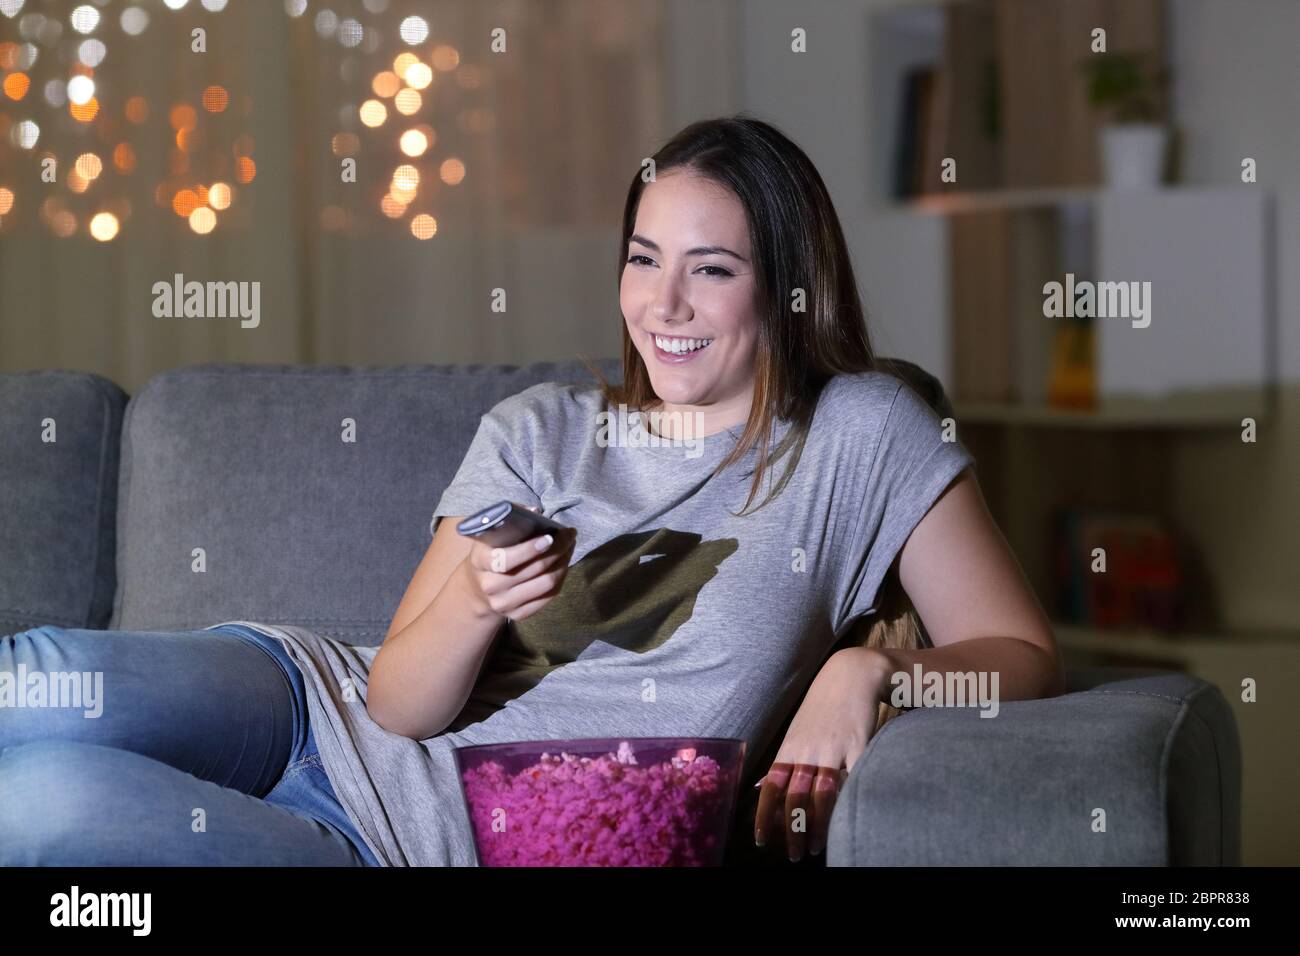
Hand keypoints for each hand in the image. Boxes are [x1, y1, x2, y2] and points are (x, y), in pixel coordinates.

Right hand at [457, 506, 576, 623]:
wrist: (478, 589)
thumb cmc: (490, 553)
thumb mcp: (491, 536)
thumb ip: (510, 521)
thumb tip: (534, 512)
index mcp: (481, 562)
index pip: (506, 559)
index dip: (531, 548)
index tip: (550, 537)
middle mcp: (490, 585)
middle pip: (534, 569)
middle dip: (558, 549)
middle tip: (569, 535)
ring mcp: (503, 603)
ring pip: (546, 583)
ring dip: (564, 563)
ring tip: (569, 548)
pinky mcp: (517, 615)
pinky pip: (549, 596)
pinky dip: (561, 578)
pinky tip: (564, 564)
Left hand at [754, 646, 888, 860]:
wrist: (851, 675)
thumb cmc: (822, 709)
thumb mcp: (795, 733)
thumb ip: (780, 764)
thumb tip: (755, 789)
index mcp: (790, 749)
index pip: (770, 786)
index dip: (764, 815)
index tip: (762, 840)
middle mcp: (808, 750)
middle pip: (794, 796)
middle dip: (792, 830)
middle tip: (793, 855)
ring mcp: (833, 749)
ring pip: (822, 794)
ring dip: (817, 825)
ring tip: (816, 847)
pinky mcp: (859, 746)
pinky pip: (853, 779)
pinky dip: (847, 802)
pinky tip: (845, 820)